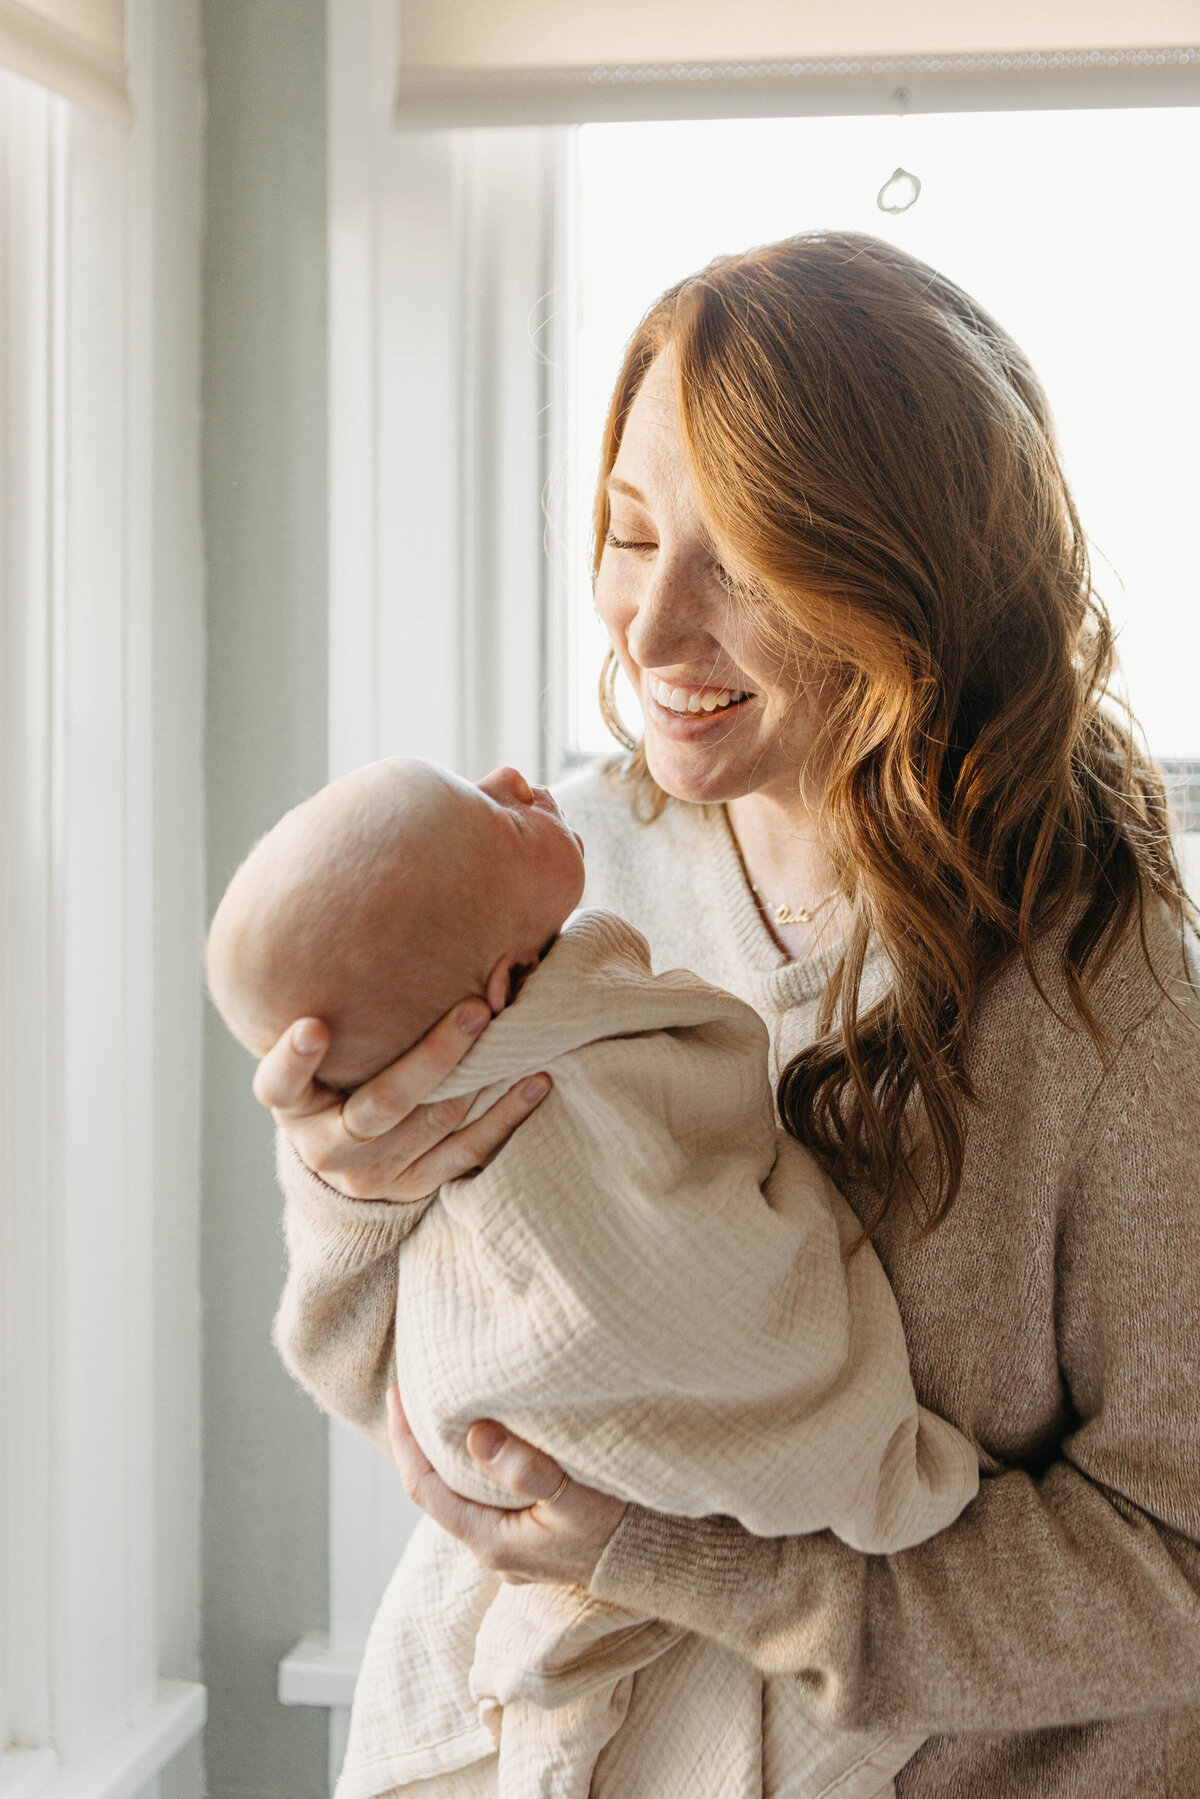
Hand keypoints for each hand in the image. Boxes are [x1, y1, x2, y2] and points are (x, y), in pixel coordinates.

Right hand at [251, 1002, 550, 1201]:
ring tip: (512, 1031)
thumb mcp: (318, 1051)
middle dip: (434, 1056)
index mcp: (293, 1106)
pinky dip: (506, 1114)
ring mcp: (372, 1174)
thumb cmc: (332, 1074)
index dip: (294, 1059)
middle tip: (475, 1008)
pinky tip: (534, 1081)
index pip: (280, 1084)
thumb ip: (334, 1011)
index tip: (313, 1026)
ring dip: (479, 1076)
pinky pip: (468, 1151)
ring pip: (434, 1123)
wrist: (340, 1156)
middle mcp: (326, 1146)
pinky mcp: (414, 1187)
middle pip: (381, 1104)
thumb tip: (386, 928)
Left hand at [387, 1387, 626, 1586]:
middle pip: (436, 1491)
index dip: (404, 1440)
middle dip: (420, 1443)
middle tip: (414, 1390)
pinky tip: (481, 1441)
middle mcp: (492, 1549)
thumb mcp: (577, 1498)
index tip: (397, 1392)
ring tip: (441, 1408)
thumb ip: (525, 1471)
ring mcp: (510, 1548)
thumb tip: (473, 1436)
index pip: (424, 1487)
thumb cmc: (620, 1530)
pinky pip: (483, 1498)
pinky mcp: (529, 1540)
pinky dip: (473, 1465)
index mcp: (490, 1540)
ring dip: (446, 1454)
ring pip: (460, 1495)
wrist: (659, 1566)